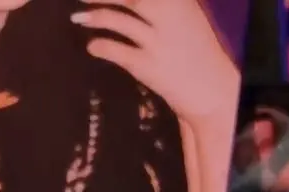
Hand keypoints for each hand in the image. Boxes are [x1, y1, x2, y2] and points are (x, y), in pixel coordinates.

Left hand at [70, 0, 237, 128]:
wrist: (209, 86)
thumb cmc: (193, 47)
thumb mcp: (184, 14)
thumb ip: (162, 4)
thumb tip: (129, 0)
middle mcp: (169, 15)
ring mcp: (157, 41)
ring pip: (118, 20)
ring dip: (95, 17)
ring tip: (78, 17)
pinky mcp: (147, 66)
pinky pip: (116, 51)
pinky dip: (100, 46)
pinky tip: (92, 47)